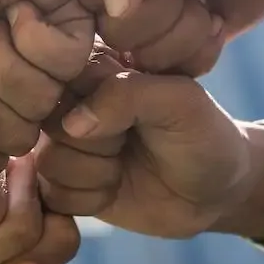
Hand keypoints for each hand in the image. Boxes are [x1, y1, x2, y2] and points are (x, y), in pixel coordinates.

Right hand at [35, 46, 263, 239]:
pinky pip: (51, 194)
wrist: (215, 192)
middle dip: (97, 144)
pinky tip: (114, 190)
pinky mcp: (63, 182)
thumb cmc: (203, 136)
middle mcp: (72, 100)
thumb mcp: (181, 103)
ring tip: (125, 166)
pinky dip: (89, 199)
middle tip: (131, 141)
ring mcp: (64, 142)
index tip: (130, 117)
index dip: (92, 105)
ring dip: (95, 173)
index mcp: (96, 64)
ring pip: (48, 162)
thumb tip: (73, 124)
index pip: (61, 76)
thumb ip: (129, 95)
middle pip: (48, 124)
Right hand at [71, 0, 263, 75]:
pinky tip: (217, 18)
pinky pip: (178, 74)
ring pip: (147, 60)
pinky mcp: (182, 46)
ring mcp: (149, 24)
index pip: (85, 2)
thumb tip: (112, 9)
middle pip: (116, 36)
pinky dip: (204, 50)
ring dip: (187, 31)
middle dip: (163, 13)